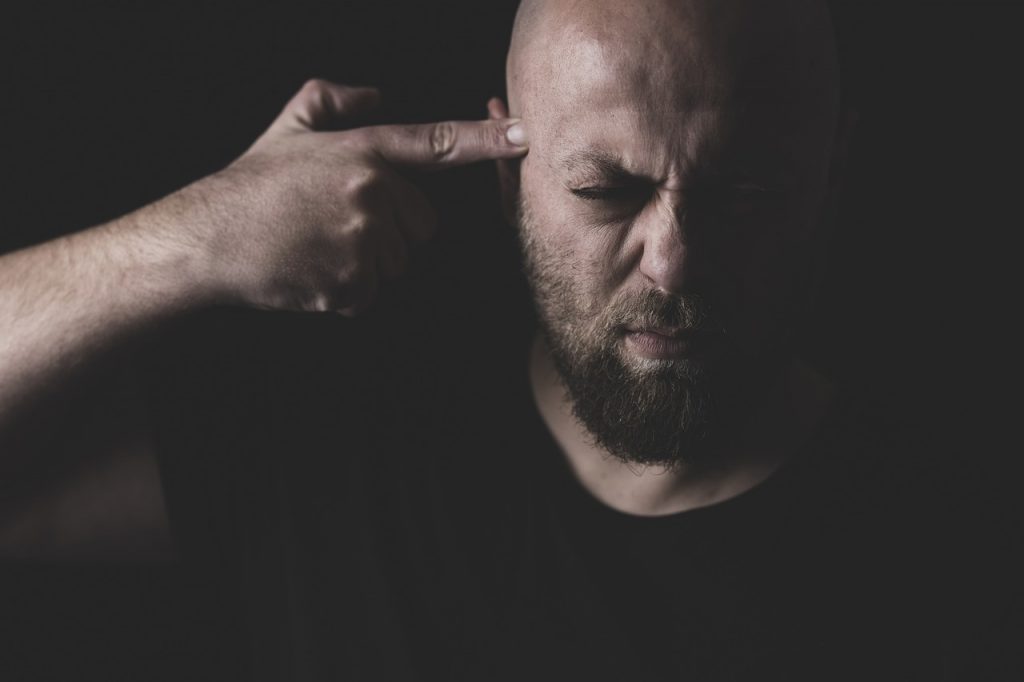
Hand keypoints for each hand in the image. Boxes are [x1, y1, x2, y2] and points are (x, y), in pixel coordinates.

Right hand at [190, 79, 527, 315]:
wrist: (208, 240)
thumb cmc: (250, 185)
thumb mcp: (287, 127)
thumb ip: (334, 99)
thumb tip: (377, 94)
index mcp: (363, 152)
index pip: (437, 143)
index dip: (488, 141)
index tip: (527, 136)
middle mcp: (371, 192)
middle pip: (421, 226)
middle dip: (390, 230)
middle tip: (334, 224)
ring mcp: (362, 240)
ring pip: (399, 263)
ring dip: (369, 263)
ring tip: (319, 247)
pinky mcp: (351, 283)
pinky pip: (373, 294)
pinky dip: (348, 291)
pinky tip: (313, 271)